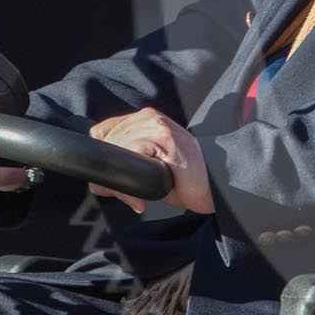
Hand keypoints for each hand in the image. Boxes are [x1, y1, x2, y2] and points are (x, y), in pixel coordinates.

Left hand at [86, 108, 213, 215]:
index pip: (102, 134)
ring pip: (116, 152)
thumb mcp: (148, 171)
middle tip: (133, 197)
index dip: (105, 160)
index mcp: (143, 119)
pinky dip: (133, 183)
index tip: (116, 183)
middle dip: (113, 178)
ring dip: (123, 184)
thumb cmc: (185, 179)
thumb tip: (98, 184)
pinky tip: (151, 189)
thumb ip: (124, 169)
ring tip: (141, 197)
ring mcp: (156, 125)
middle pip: (107, 145)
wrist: (217, 184)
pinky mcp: (164, 137)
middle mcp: (148, 117)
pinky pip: (130, 158)